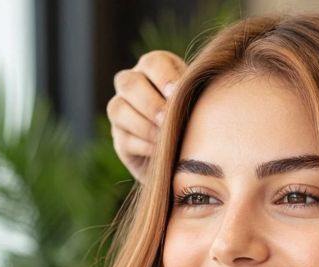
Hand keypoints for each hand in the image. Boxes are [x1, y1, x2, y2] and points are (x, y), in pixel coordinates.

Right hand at [108, 51, 187, 180]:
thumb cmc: (201, 118)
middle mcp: (134, 84)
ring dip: (143, 125)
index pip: (152, 63)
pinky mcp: (121, 139)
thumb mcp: (200, 102)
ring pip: (117, 109)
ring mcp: (122, 111)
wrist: (193, 152)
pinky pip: (124, 138)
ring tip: (164, 138)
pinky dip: (144, 145)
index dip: (163, 77)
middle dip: (149, 103)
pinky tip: (160, 151)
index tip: (177, 94)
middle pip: (128, 83)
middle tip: (166, 120)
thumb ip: (193, 94)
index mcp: (156, 69)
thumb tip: (185, 100)